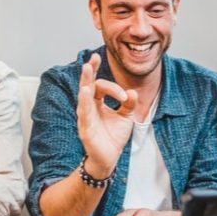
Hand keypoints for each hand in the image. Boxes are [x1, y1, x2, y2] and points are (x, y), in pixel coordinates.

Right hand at [77, 53, 137, 176]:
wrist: (110, 158)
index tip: (125, 96)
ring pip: (84, 96)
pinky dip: (85, 102)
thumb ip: (129, 104)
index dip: (114, 88)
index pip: (101, 86)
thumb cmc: (114, 136)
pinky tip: (85, 91)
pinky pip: (84, 113)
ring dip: (86, 81)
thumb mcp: (126, 117)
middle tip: (93, 57)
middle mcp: (89, 107)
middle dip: (90, 71)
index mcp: (97, 102)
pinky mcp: (85, 128)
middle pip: (88, 85)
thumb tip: (133, 92)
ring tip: (86, 68)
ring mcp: (85, 117)